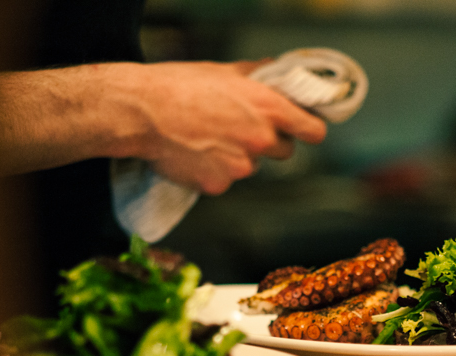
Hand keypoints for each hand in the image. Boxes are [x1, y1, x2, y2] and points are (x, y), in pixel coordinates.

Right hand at [0, 60, 326, 193]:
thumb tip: (277, 74)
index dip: (309, 129)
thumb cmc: (179, 86)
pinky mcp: (219, 185)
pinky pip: (226, 180)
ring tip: (210, 138)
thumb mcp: (225, 71)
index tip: (305, 129)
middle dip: (270, 143)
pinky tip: (196, 154)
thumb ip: (258, 76)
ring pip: (253, 166)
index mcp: (269, 108)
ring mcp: (241, 166)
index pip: (314, 131)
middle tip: (243, 130)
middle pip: (285, 152)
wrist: (141, 112)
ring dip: (240, 156)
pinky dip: (215, 171)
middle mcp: (260, 140)